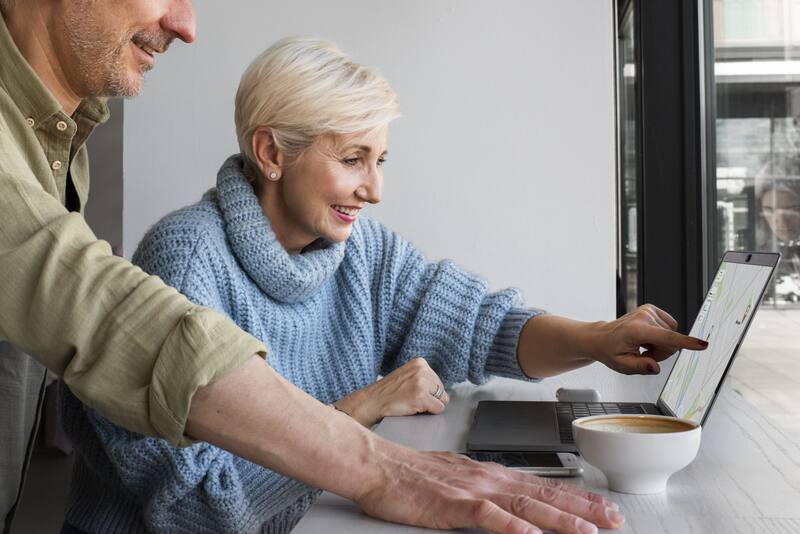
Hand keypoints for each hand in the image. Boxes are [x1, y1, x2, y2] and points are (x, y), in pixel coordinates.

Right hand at [334, 357, 447, 426]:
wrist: (371, 402)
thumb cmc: (388, 393)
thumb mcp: (407, 376)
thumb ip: (423, 378)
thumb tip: (442, 390)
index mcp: (420, 362)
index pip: (438, 382)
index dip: (428, 393)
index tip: (412, 393)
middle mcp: (423, 370)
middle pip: (442, 391)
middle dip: (430, 399)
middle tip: (411, 400)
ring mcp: (422, 382)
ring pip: (442, 401)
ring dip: (429, 407)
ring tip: (411, 403)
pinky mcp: (422, 396)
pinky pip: (438, 409)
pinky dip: (428, 414)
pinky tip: (412, 409)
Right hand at [356, 447, 624, 533]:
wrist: (377, 464)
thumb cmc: (410, 474)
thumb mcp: (454, 479)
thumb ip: (483, 491)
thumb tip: (505, 504)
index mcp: (489, 474)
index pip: (541, 486)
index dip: (575, 497)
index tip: (602, 507)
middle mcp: (488, 478)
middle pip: (543, 494)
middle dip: (582, 508)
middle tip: (614, 520)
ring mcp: (472, 490)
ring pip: (526, 505)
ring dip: (560, 519)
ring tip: (589, 531)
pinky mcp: (453, 504)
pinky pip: (488, 516)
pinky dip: (512, 527)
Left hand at [590, 304, 707, 374]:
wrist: (601, 337)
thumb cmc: (611, 350)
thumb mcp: (622, 365)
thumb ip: (640, 367)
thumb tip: (655, 367)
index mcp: (636, 330)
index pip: (666, 338)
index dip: (686, 343)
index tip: (702, 344)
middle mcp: (643, 317)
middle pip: (671, 342)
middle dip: (661, 352)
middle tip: (644, 353)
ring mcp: (648, 311)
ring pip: (672, 335)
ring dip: (660, 344)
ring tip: (644, 345)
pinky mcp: (652, 309)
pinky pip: (670, 327)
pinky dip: (661, 335)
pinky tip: (647, 337)